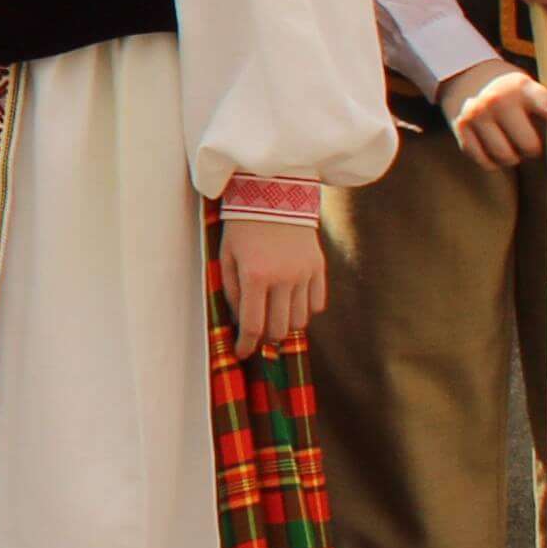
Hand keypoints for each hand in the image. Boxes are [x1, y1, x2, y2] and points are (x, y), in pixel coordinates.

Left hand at [217, 209, 324, 356]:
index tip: (242, 353)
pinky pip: (317, 304)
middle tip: (257, 336)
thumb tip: (239, 322)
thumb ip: (232, 291)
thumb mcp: (227, 256)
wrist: (274, 194)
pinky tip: (292, 304)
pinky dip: (305, 311)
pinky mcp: (319, 267)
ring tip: (274, 317)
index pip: (253, 325)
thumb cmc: (242, 225)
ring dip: (286, 326)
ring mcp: (304, 274)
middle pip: (279, 329)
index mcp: (255, 276)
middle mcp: (283, 278)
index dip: (246, 345)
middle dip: (266, 339)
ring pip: (300, 321)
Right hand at [441, 59, 546, 171]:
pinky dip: (493, 163)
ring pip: (506, 157)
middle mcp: (499, 98)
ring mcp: (477, 113)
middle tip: (528, 143)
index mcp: (523, 86)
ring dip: (513, 158)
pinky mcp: (461, 127)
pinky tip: (493, 150)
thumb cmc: (508, 87)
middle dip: (533, 150)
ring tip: (510, 146)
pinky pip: (485, 162)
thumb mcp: (531, 89)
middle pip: (529, 145)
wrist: (464, 73)